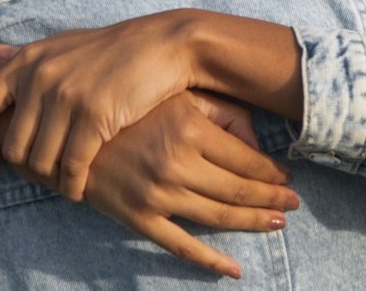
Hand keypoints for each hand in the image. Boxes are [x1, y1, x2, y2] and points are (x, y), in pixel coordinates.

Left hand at [0, 11, 203, 199]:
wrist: (164, 46)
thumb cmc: (111, 49)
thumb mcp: (61, 43)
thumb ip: (20, 53)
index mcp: (26, 60)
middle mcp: (39, 77)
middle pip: (13, 145)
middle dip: (27, 169)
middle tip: (44, 177)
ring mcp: (66, 96)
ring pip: (41, 162)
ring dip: (52, 181)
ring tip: (63, 183)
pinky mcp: (94, 116)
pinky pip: (71, 166)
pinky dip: (73, 185)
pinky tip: (81, 188)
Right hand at [79, 91, 298, 278]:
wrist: (70, 130)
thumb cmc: (132, 107)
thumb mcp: (180, 95)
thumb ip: (223, 112)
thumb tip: (256, 140)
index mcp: (189, 130)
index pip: (247, 160)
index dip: (273, 172)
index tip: (288, 177)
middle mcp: (176, 164)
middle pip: (238, 192)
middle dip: (272, 200)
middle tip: (294, 204)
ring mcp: (156, 195)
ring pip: (219, 218)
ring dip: (253, 223)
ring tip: (276, 223)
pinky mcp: (137, 217)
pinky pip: (180, 247)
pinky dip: (210, 262)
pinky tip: (234, 270)